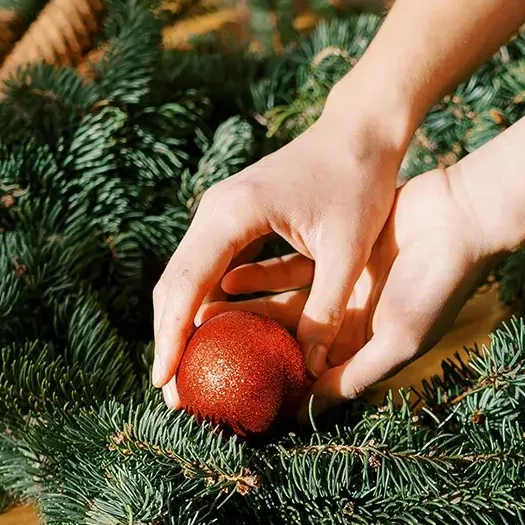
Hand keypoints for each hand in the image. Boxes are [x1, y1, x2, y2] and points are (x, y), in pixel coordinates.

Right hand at [152, 99, 408, 401]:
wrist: (360, 131)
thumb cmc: (358, 183)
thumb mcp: (346, 253)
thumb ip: (325, 310)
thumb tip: (307, 368)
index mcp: (233, 214)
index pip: (186, 286)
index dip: (171, 339)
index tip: (163, 382)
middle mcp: (215, 211)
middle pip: (174, 285)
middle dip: (169, 341)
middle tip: (172, 394)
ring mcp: (222, 213)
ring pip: (188, 278)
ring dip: (184, 326)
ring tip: (186, 375)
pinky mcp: (237, 220)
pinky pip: (210, 269)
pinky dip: (207, 306)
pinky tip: (214, 340)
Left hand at [200, 167, 504, 415]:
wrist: (461, 218)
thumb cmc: (437, 284)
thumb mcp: (397, 339)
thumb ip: (353, 373)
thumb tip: (304, 407)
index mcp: (364, 352)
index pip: (312, 383)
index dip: (276, 393)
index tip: (236, 404)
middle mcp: (349, 327)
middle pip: (289, 349)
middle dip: (249, 355)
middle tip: (205, 364)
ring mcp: (341, 291)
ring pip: (282, 310)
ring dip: (247, 314)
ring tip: (203, 322)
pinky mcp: (335, 257)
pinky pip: (287, 272)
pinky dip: (259, 277)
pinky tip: (226, 279)